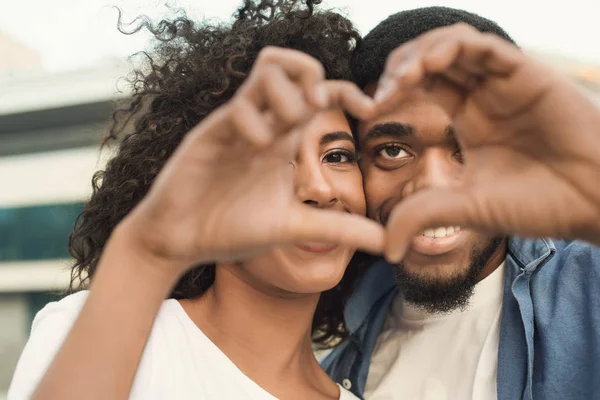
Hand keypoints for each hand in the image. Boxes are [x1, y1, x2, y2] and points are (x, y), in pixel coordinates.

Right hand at [123, 46, 383, 273]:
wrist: (183, 240)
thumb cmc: (233, 228)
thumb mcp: (295, 229)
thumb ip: (339, 230)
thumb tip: (387, 243)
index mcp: (285, 142)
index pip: (321, 96)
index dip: (349, 91)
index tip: (371, 109)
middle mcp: (265, 125)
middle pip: (292, 66)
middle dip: (315, 75)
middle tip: (319, 105)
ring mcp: (237, 126)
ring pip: (267, 69)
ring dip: (288, 92)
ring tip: (288, 127)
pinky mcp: (210, 133)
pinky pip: (239, 107)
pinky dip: (257, 122)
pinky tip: (257, 148)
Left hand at [374, 23, 599, 261]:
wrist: (589, 204)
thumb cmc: (535, 205)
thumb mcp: (464, 209)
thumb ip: (420, 217)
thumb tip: (382, 250)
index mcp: (466, 119)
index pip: (420, 86)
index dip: (391, 89)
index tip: (371, 110)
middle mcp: (482, 95)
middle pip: (430, 59)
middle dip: (399, 67)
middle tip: (382, 91)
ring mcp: (503, 83)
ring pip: (454, 43)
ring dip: (422, 52)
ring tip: (401, 78)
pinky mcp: (527, 75)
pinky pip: (486, 45)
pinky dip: (455, 46)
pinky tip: (432, 64)